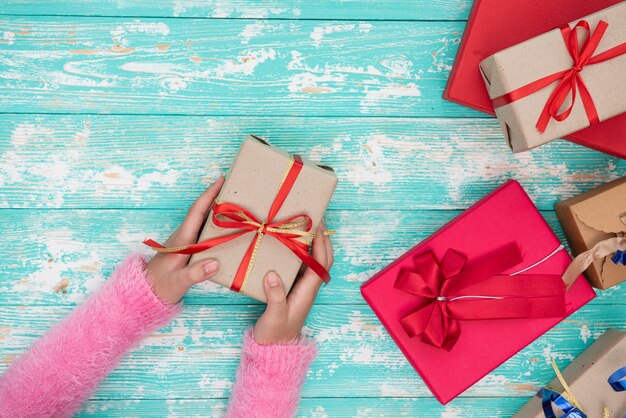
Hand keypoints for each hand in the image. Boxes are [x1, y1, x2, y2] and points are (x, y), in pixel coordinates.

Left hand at [145, 177, 224, 304]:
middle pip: (202, 211)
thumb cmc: (160, 286)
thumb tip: (214, 264)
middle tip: (236, 188)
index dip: (209, 195)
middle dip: (217, 197)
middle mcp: (184, 235)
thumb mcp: (178, 282)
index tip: (221, 180)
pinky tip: (227, 226)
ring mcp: (186, 241)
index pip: (197, 211)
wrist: (146, 293)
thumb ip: (195, 274)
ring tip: (236, 203)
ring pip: (204, 219)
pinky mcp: (189, 247)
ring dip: (218, 209)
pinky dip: (216, 222)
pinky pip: (205, 230)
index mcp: (182, 239)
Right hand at [253, 222, 333, 343]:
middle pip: (322, 257)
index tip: (316, 224)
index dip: (321, 243)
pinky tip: (286, 241)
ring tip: (300, 223)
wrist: (273, 349)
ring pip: (311, 259)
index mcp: (308, 290)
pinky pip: (299, 264)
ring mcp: (301, 286)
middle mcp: (308, 285)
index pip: (322, 262)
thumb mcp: (274, 315)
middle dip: (321, 236)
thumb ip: (275, 296)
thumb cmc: (276, 334)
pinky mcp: (291, 287)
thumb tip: (273, 274)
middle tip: (313, 216)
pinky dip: (297, 250)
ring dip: (310, 241)